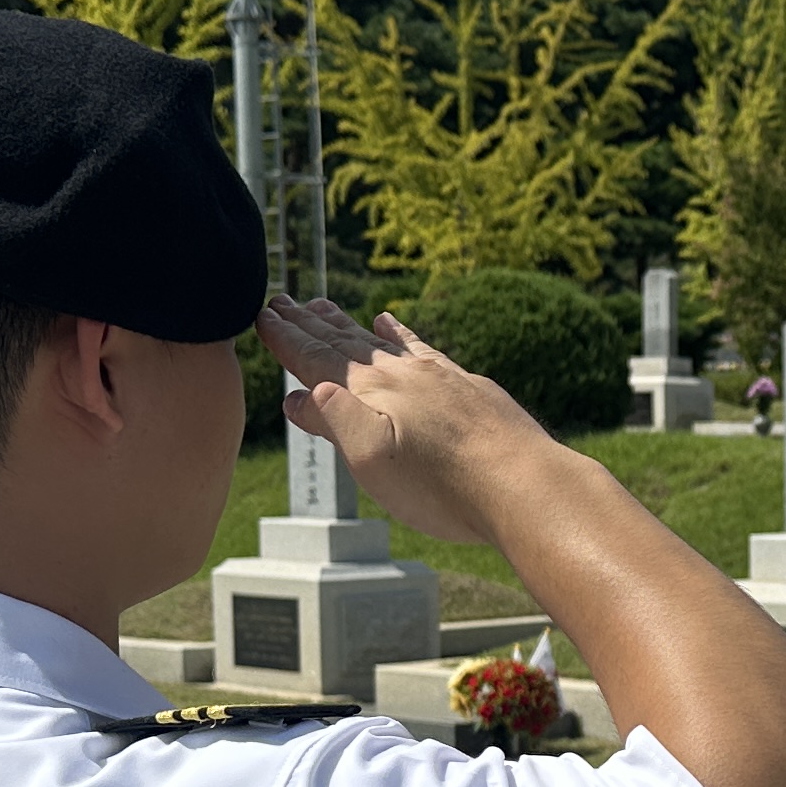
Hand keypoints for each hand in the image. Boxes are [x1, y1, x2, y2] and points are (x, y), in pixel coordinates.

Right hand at [256, 296, 564, 551]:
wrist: (524, 485)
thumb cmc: (444, 487)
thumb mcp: (373, 460)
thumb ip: (334, 421)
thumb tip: (300, 393)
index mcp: (372, 393)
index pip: (316, 358)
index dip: (286, 338)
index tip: (261, 314)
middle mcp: (402, 375)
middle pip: (344, 342)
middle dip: (308, 323)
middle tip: (280, 299)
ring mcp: (438, 378)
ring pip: (379, 342)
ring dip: (346, 324)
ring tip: (322, 304)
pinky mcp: (468, 389)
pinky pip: (421, 348)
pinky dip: (399, 333)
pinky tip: (390, 322)